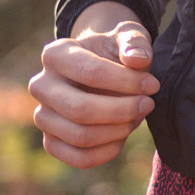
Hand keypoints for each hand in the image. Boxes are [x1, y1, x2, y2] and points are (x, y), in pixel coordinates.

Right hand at [29, 4, 157, 168]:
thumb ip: (135, 43)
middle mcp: (41, 86)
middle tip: (149, 104)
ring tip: (138, 116)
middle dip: (122, 110)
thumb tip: (138, 60)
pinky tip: (125, 135)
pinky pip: (78, 158)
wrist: (105, 67)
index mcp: (55, 54)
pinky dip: (107, 152)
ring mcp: (42, 116)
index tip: (153, 85)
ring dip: (117, 131)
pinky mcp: (51, 142)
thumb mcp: (128, 35)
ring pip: (79, 136)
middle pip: (80, 109)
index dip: (126, 81)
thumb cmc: (116, 50)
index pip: (90, 72)